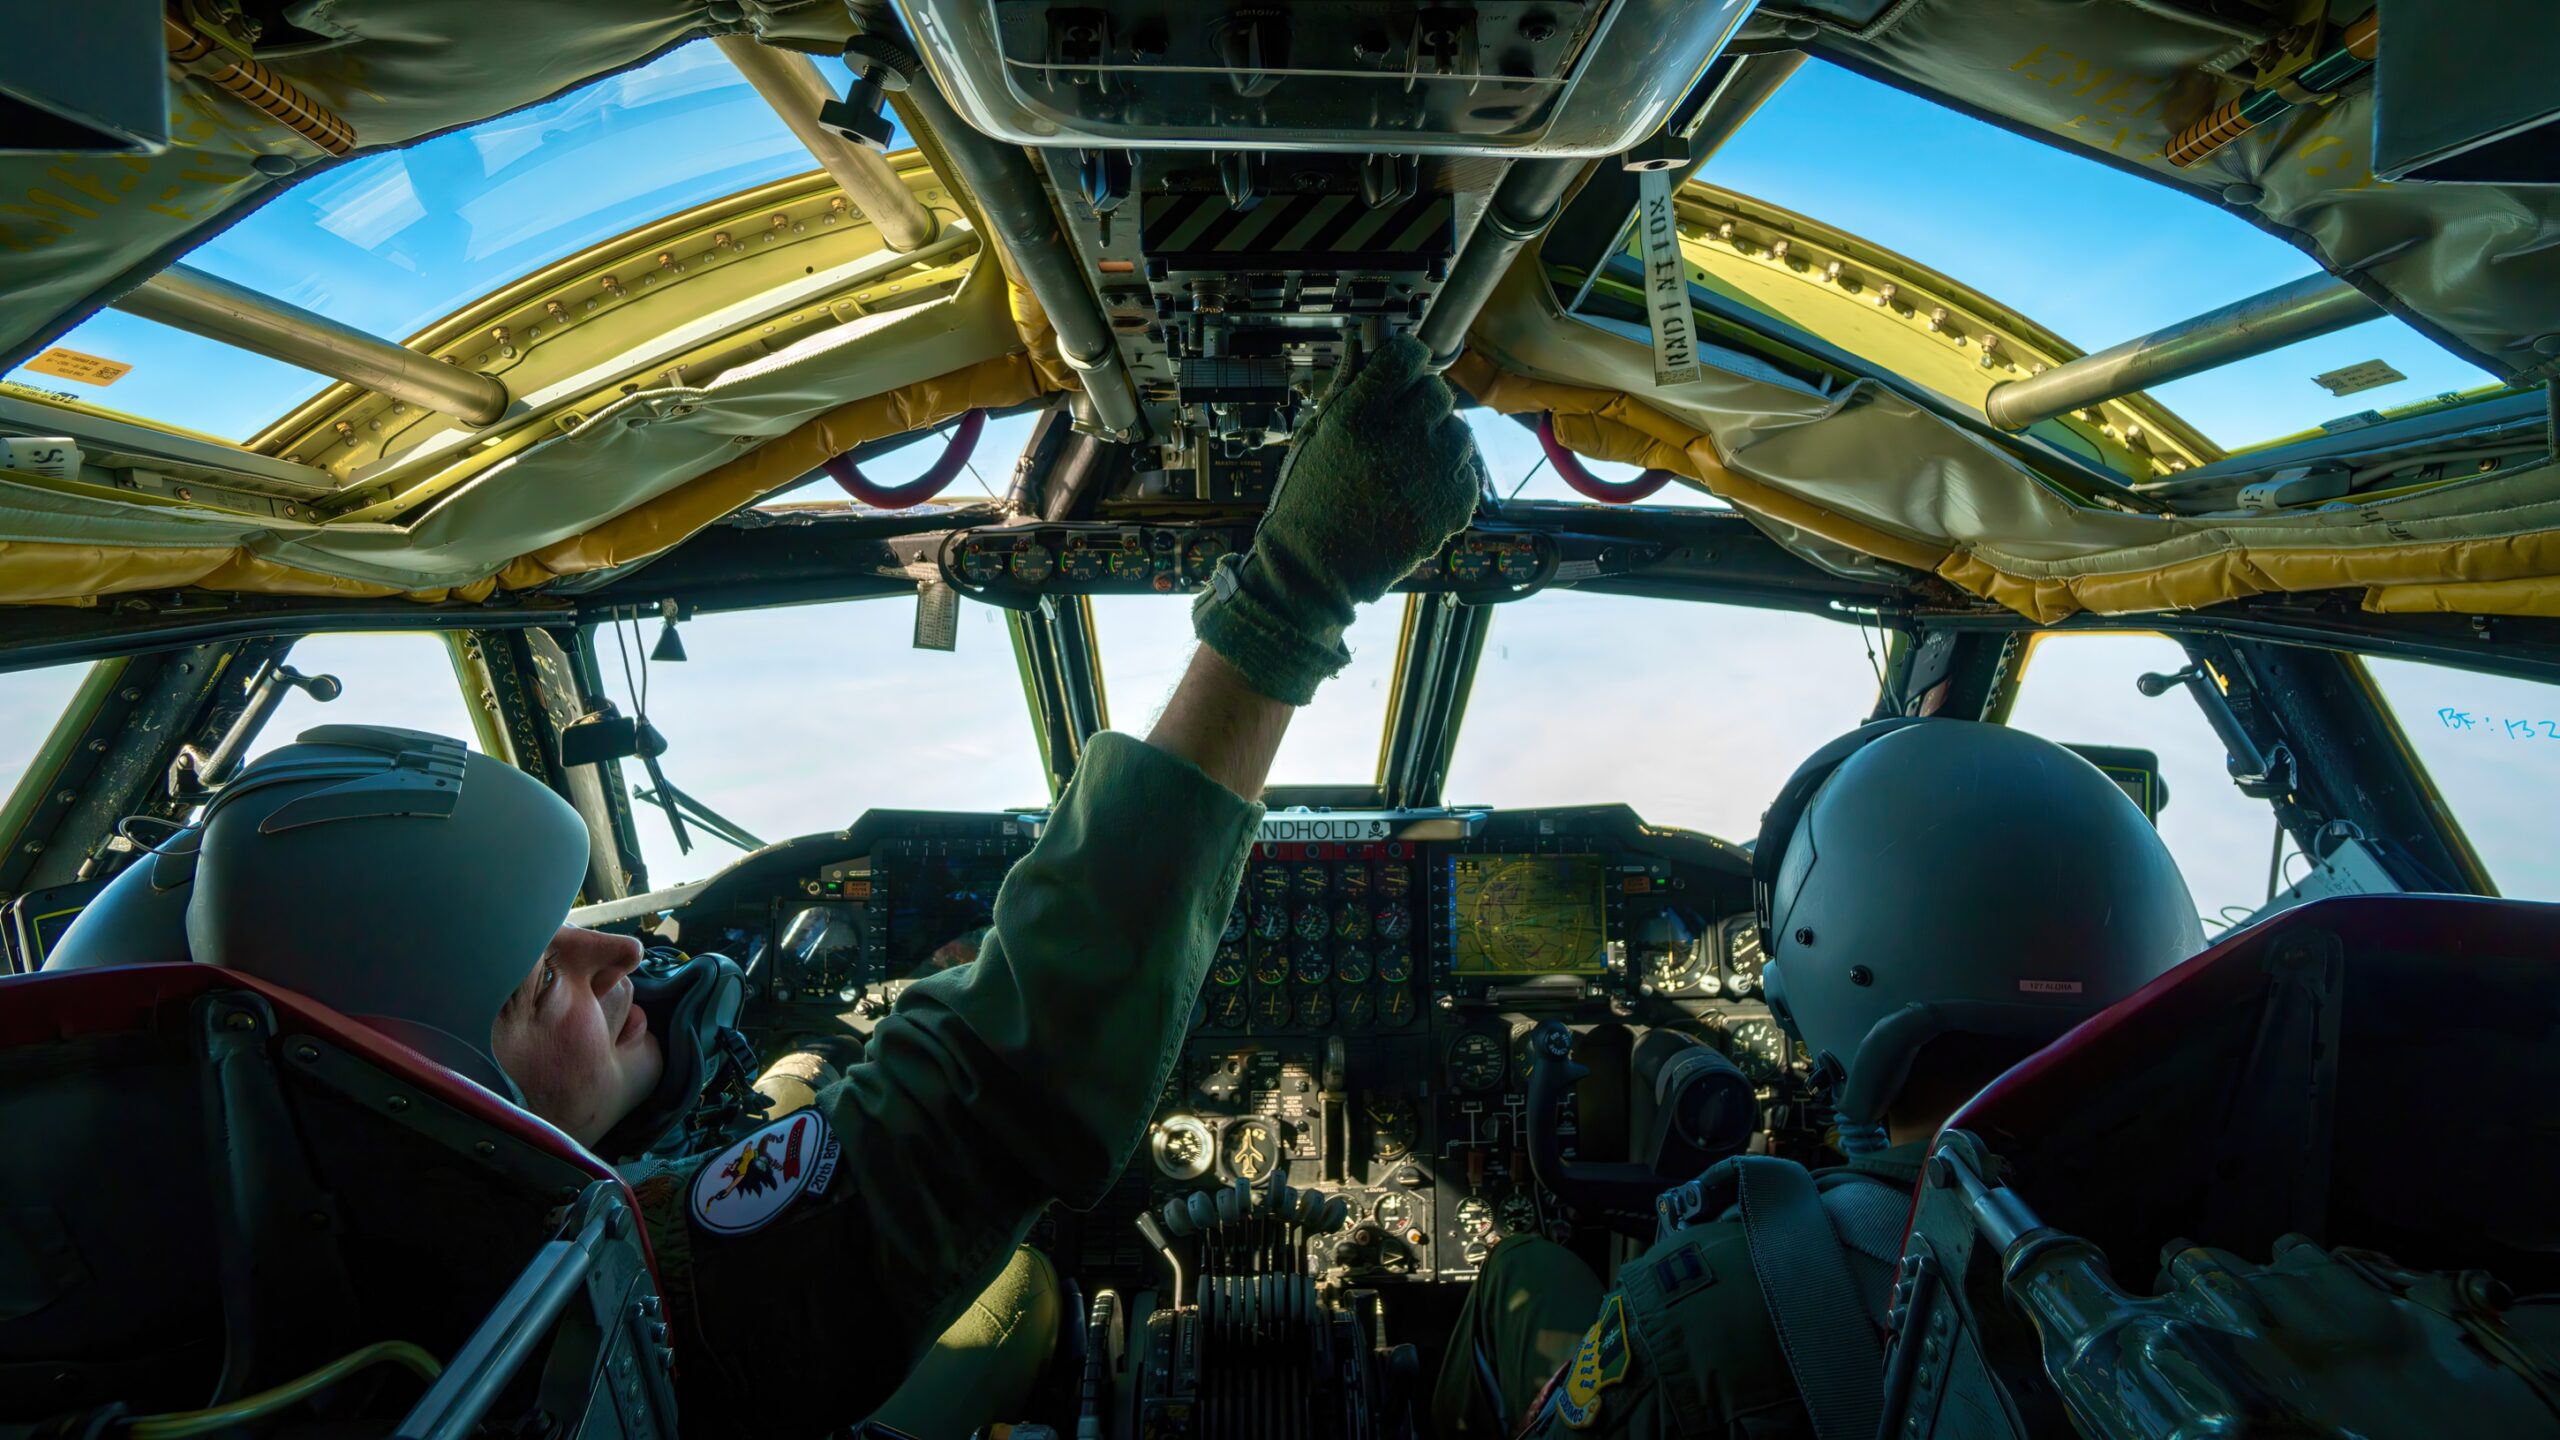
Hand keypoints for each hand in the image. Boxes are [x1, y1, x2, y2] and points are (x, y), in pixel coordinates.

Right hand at [1192, 334, 1484, 703]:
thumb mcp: (1316, 434)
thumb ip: (1347, 384)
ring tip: (1406, 470)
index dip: (1405, 363)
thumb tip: (1367, 337)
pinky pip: (1469, 472)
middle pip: (1438, 392)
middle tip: (1398, 433)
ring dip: (1440, 443)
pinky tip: (1418, 495)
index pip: (1407, 356)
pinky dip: (1450, 480)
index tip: (1399, 376)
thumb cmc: (1309, 499)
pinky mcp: (1454, 506)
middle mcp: (1401, 438)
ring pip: (1460, 431)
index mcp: (1360, 414)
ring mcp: (1433, 474)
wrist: (1317, 569)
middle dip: (1421, 406)